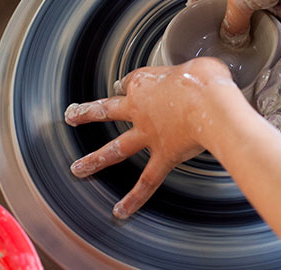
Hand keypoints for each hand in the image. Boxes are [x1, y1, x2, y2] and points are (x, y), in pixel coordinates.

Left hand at [64, 58, 235, 218]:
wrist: (209, 104)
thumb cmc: (204, 80)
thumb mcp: (196, 67)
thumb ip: (191, 76)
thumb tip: (201, 78)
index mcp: (145, 84)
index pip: (130, 82)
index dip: (125, 84)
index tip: (120, 85)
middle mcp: (140, 110)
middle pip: (107, 110)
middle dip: (87, 113)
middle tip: (71, 116)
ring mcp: (148, 135)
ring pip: (116, 149)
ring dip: (95, 160)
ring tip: (77, 169)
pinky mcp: (163, 157)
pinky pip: (147, 181)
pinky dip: (134, 198)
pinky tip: (121, 211)